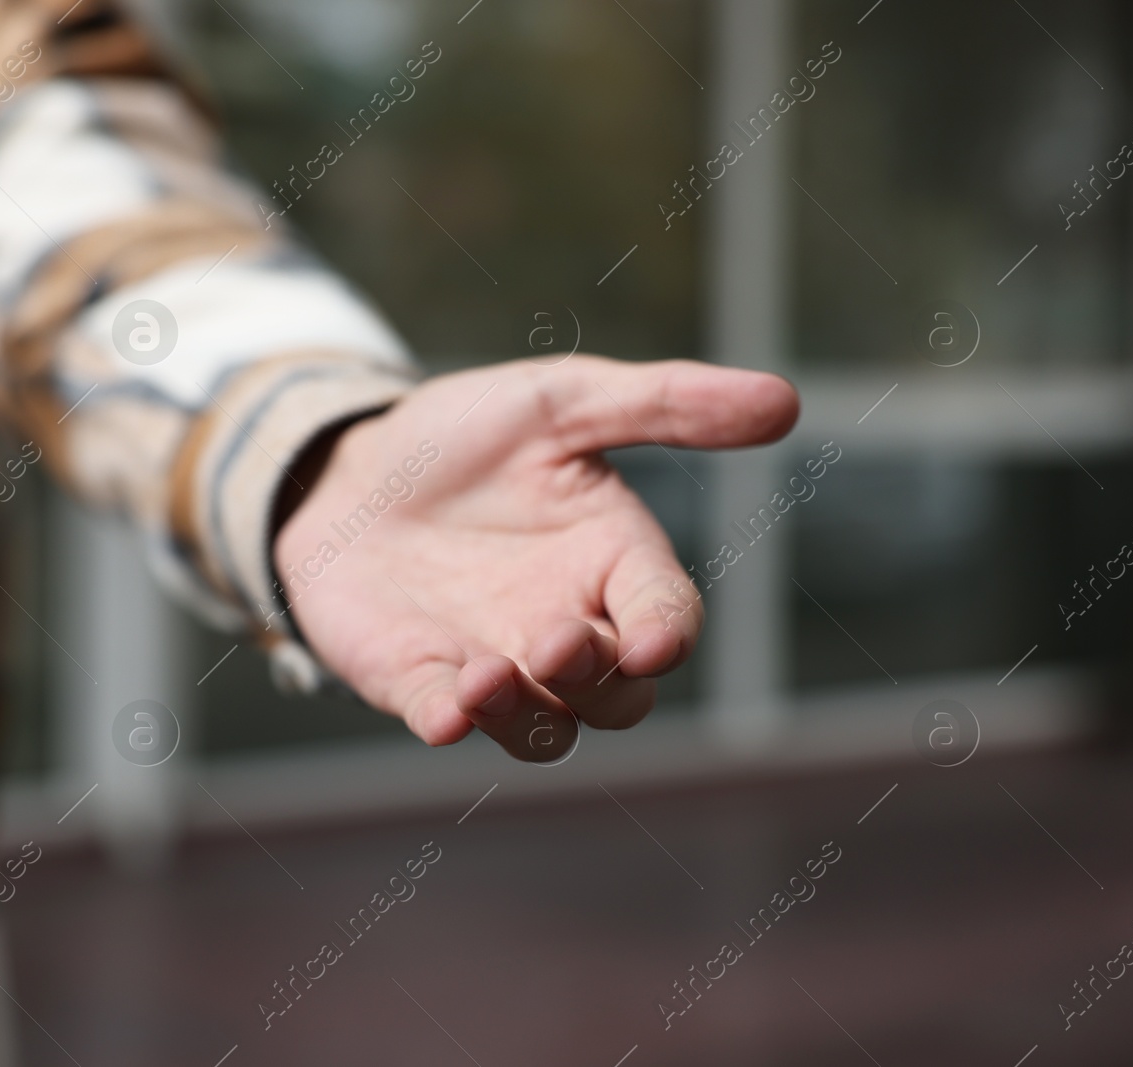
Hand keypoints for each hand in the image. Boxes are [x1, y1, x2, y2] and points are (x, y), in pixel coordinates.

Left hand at [272, 356, 798, 761]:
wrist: (348, 466)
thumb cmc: (466, 437)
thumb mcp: (559, 402)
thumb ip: (662, 403)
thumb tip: (784, 398)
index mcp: (612, 562)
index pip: (665, 614)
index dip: (667, 633)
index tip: (653, 641)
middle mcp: (565, 626)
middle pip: (616, 697)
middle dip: (597, 683)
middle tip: (560, 644)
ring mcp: (494, 663)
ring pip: (542, 729)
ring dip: (526, 717)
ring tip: (489, 677)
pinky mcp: (419, 681)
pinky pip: (445, 720)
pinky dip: (450, 724)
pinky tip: (445, 713)